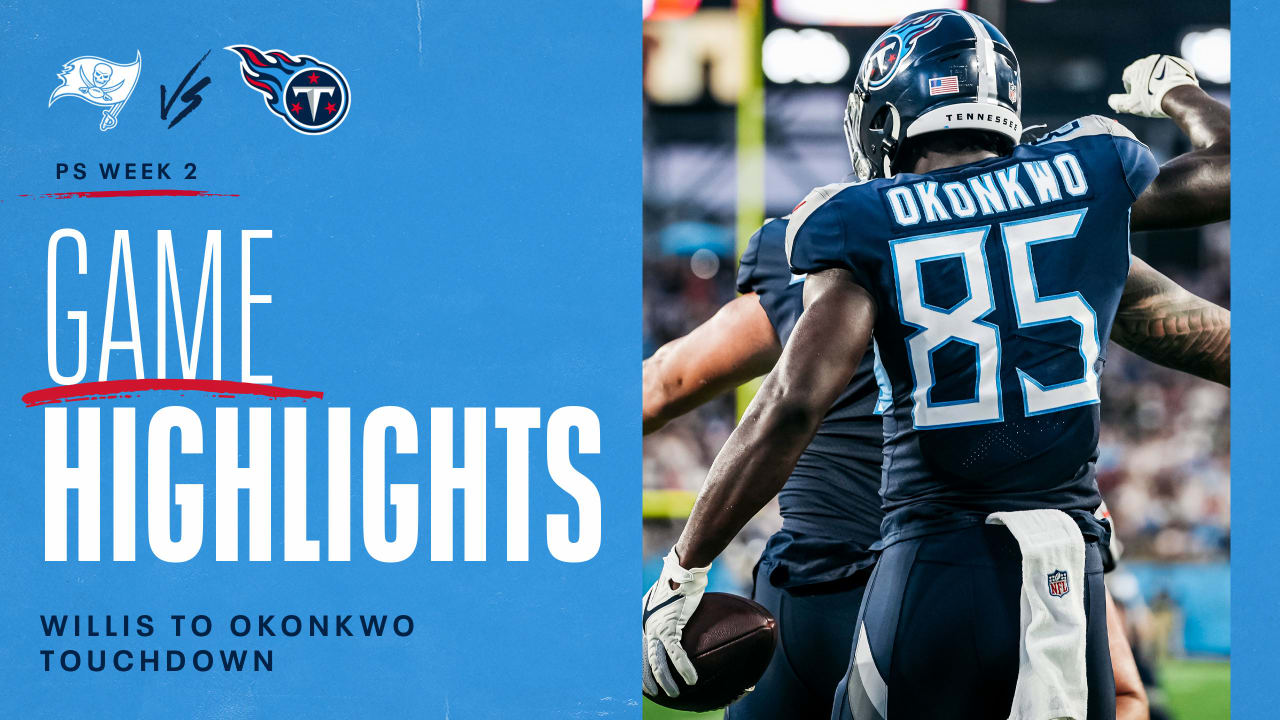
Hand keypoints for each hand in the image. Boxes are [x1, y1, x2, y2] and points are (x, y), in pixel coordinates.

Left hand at [641, 548, 709, 697]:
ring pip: (657, 662)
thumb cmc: (675, 582)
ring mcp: (656, 628)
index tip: (643, 682)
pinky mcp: (670, 626)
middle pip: (641, 661)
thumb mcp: (661, 600)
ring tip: (674, 693)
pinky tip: (691, 680)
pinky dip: (684, 668)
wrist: (682, 570)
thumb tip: (670, 622)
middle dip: (646, 681)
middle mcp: (644, 627)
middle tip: (655, 694)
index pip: (635, 651)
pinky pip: (676, 653)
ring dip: (666, 681)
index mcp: (640, 622)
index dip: (638, 669)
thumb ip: (661, 614)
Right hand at [1107, 54, 1198, 117]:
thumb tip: (1111, 100)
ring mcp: (1168, 61)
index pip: (1127, 77)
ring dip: (1158, 80)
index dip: (1129, 89)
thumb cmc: (1152, 101)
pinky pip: (1173, 71)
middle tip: (1149, 98)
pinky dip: (1171, 79)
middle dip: (1144, 84)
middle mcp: (1151, 61)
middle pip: (1144, 73)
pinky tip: (1172, 90)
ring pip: (1159, 71)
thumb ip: (1117, 102)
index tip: (1135, 98)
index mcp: (1136, 68)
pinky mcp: (1181, 64)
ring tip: (1162, 94)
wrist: (1180, 96)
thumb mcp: (1130, 105)